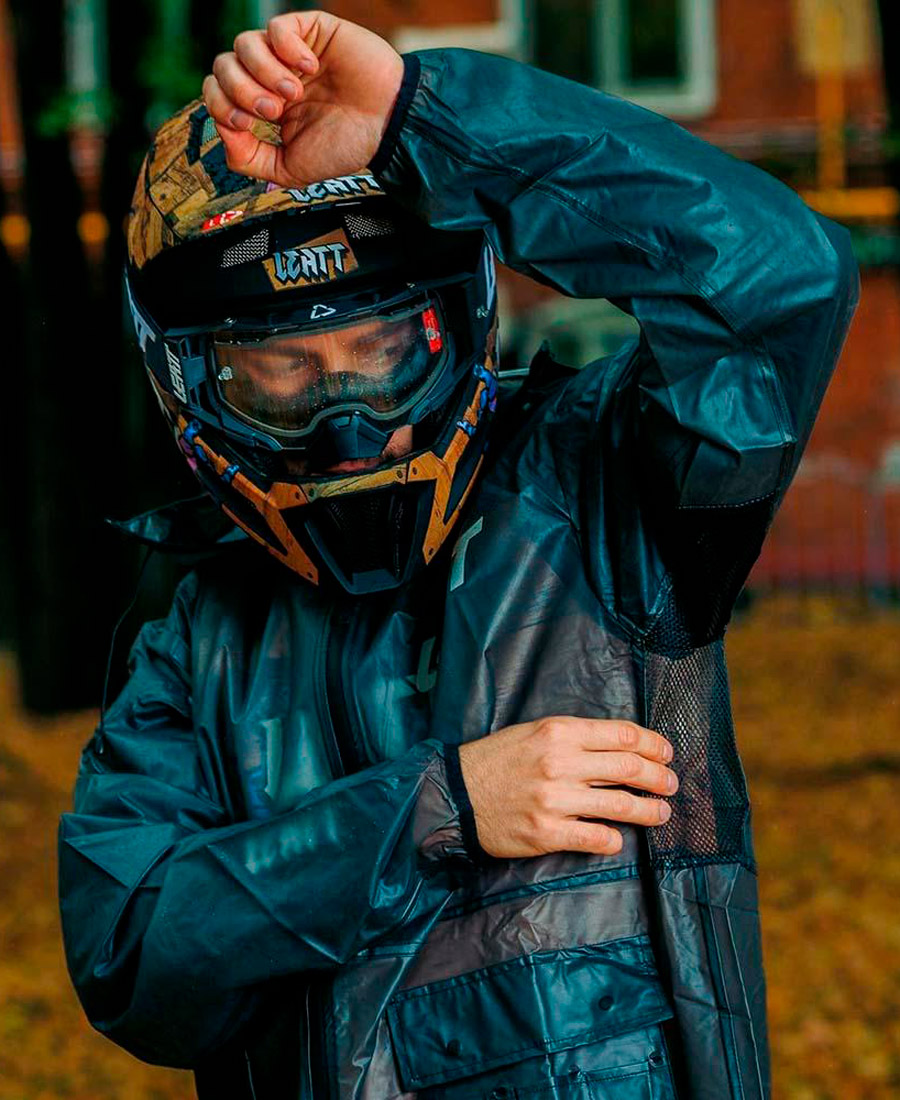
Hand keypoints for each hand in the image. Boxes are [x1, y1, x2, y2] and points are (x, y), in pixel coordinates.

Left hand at [202, 11, 403, 186]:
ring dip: (263, 72)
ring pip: (243, 43)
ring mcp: (288, 52)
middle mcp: (271, 76)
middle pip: (223, 66)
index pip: (218, 93)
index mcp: (264, 106)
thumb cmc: (346, 147)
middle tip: (275, 111)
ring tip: (294, 93)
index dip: (221, 107)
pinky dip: (287, 48)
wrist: (387, 127)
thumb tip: (224, 132)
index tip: (248, 125)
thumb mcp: (290, 169)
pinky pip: (277, 26)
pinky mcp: (310, 30)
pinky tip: (311, 67)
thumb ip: (250, 160)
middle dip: (241, 92)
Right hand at [458, 717, 677, 858]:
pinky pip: (597, 838)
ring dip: (648, 811)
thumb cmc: (498, 760)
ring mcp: (554, 799)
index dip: (653, 745)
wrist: (456, 794)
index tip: (665, 754)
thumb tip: (621, 748)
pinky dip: (614, 840)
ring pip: (620, 805)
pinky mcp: (547, 833)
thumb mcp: (534, 732)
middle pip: (629, 768)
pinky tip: (618, 838)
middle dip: (659, 778)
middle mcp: (560, 762)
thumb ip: (575, 738)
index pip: (623, 735)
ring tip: (659, 814)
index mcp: (559, 731)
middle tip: (670, 785)